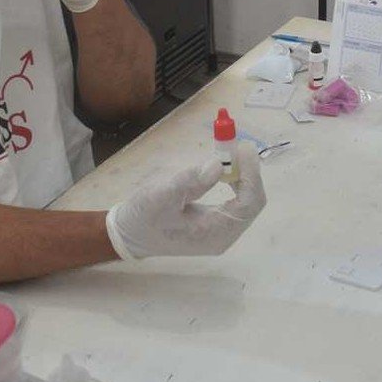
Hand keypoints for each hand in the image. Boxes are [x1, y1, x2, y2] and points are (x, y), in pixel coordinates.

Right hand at [105, 143, 265, 258]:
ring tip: (230, 153)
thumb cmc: (143, 217)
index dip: (251, 174)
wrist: (129, 235)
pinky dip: (235, 182)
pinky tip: (224, 169)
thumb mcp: (160, 196)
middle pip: (251, 202)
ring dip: (242, 175)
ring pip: (246, 201)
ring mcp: (221, 231)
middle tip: (236, 146)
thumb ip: (190, 181)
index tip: (243, 148)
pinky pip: (236, 202)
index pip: (248, 204)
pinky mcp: (216, 224)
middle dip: (248, 172)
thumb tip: (218, 165)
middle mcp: (223, 235)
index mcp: (214, 233)